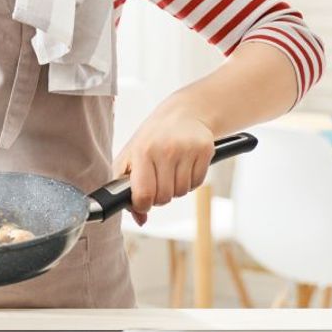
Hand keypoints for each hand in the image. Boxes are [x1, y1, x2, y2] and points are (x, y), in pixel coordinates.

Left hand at [112, 98, 215, 224]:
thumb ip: (126, 187)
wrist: (183, 113)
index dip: (142, 205)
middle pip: (164, 197)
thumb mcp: (131, 155)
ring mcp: (186, 150)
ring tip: (170, 170)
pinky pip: (197, 184)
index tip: (142, 202)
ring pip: (181, 192)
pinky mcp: (205, 151)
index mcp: (142, 151)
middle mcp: (165, 150)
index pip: (144, 194)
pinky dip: (190, 181)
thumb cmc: (153, 137)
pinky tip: (184, 166)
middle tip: (157, 181)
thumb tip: (140, 219)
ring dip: (175, 188)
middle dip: (159, 196)